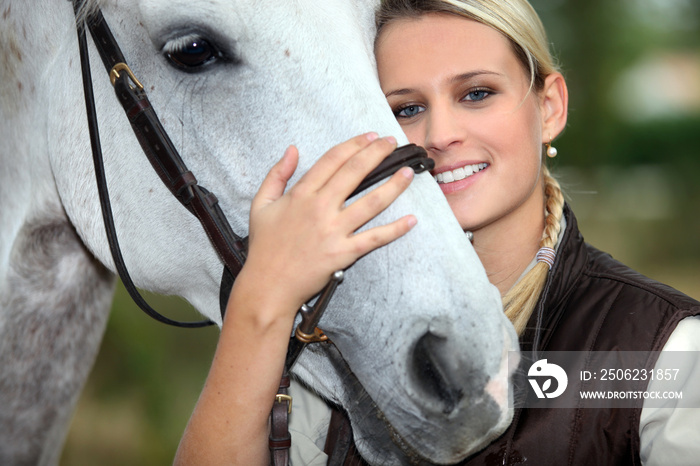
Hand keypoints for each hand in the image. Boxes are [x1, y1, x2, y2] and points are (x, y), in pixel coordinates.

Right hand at [241, 132, 415, 315]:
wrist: (268, 285)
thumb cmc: (264, 247)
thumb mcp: (261, 205)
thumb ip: (276, 175)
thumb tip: (292, 150)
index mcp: (301, 194)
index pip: (333, 160)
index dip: (354, 145)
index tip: (370, 137)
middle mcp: (320, 208)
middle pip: (355, 172)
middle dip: (377, 154)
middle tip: (392, 143)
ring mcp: (334, 231)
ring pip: (371, 203)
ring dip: (393, 186)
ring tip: (408, 173)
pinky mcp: (344, 253)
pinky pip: (375, 238)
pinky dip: (395, 230)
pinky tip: (411, 220)